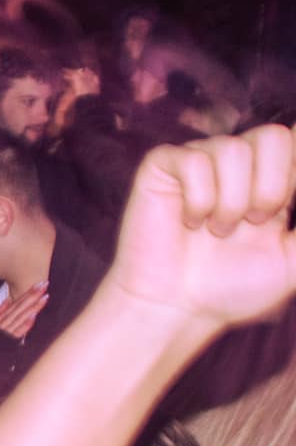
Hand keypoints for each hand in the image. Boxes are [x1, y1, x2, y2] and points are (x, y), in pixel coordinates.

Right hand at [0, 282, 48, 340]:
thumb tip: (7, 300)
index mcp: (2, 318)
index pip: (17, 302)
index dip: (28, 293)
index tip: (38, 284)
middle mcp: (4, 322)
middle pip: (20, 306)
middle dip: (32, 295)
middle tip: (44, 284)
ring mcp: (6, 331)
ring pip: (21, 316)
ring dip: (32, 306)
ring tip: (43, 297)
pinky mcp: (7, 341)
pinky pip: (17, 332)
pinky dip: (25, 324)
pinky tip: (32, 317)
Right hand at [102, 126, 295, 350]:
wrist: (178, 308)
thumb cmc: (234, 289)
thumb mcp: (295, 261)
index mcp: (274, 181)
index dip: (295, 167)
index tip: (281, 210)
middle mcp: (239, 165)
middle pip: (273, 137)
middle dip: (271, 187)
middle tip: (255, 223)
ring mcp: (201, 162)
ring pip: (232, 150)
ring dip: (231, 202)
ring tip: (218, 230)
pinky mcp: (163, 166)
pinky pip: (192, 162)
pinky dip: (198, 200)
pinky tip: (190, 222)